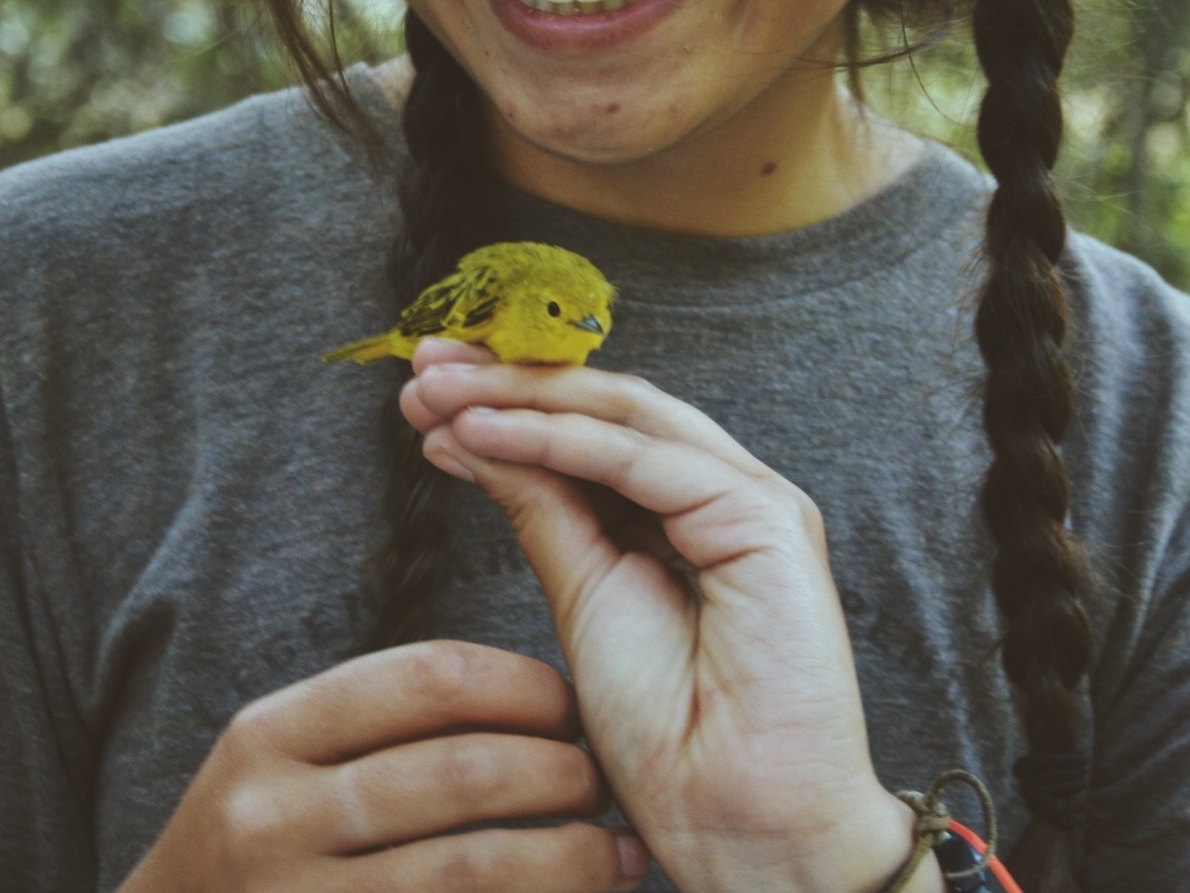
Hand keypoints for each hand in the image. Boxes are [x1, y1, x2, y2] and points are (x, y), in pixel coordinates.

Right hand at [118, 639, 649, 891]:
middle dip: (560, 773)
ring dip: (572, 858)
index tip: (570, 706)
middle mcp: (270, 821)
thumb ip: (376, 726)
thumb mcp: (280, 767)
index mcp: (267, 737)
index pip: (427, 677)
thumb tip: (538, 703)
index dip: (522, 686)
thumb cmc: (257, 850)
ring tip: (617, 855)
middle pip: (462, 773)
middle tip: (602, 782)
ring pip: (476, 870)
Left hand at [403, 340, 939, 892]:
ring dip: (522, 394)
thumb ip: (540, 511)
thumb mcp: (581, 597)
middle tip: (424, 366)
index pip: (594, 428)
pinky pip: (641, 461)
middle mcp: (725, 492)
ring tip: (439, 388)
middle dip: (509, 379)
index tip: (427, 394)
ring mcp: (753, 500)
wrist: (739, 824)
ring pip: (624, 414)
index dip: (511, 401)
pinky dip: (556, 437)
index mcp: (691, 510)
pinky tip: (486, 428)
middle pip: (607, 406)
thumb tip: (473, 438)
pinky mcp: (765, 521)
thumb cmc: (673, 737)